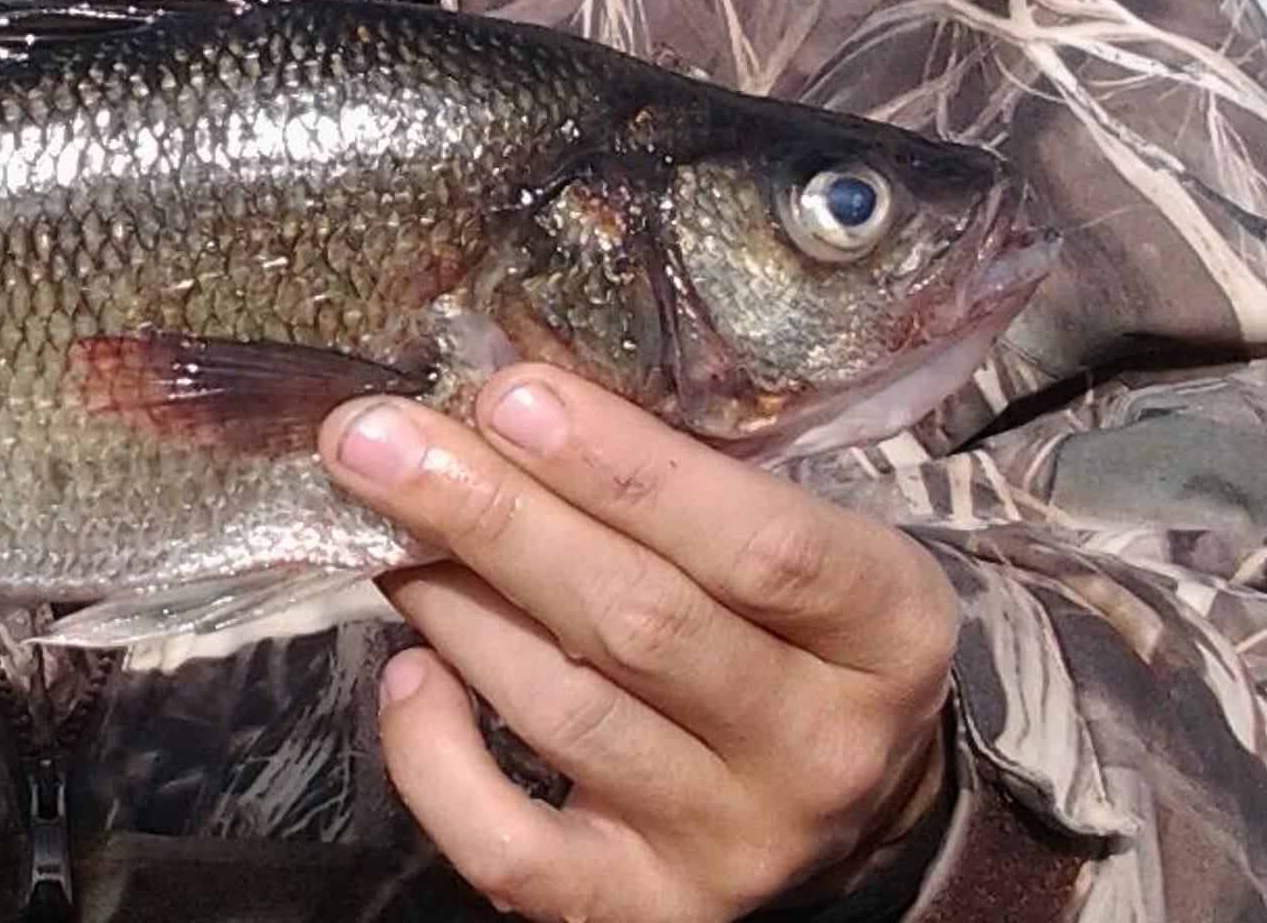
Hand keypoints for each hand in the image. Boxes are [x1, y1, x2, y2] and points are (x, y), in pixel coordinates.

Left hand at [320, 365, 957, 922]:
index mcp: (887, 631)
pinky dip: (436, 758)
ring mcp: (733, 841)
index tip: (508, 395)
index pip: (758, 545)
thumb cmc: (789, 623)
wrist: (843, 801)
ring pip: (563, 714)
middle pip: (638, 623)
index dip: (624, 468)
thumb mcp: (797, 534)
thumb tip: (502, 401)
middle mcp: (822, 748)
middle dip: (494, 517)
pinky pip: (512, 845)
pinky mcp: (644, 909)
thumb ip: (685, 478)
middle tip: (379, 440)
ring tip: (385, 525)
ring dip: (453, 607)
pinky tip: (409, 675)